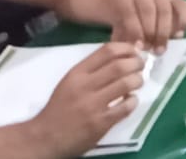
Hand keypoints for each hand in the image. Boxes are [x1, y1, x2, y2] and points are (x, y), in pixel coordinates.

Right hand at [27, 42, 146, 155]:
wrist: (45, 137)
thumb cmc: (60, 107)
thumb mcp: (70, 82)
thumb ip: (92, 70)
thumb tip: (122, 57)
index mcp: (77, 73)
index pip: (107, 51)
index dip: (127, 48)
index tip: (135, 51)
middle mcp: (85, 86)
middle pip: (120, 66)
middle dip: (137, 63)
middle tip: (141, 67)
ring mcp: (93, 105)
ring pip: (126, 84)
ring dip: (138, 81)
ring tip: (137, 83)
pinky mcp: (100, 123)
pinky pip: (126, 107)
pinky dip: (133, 101)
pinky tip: (131, 101)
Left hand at [108, 0, 185, 53]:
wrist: (132, 1)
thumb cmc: (124, 19)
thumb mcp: (117, 26)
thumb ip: (122, 38)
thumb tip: (130, 53)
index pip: (129, 12)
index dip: (135, 31)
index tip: (138, 48)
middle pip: (149, 9)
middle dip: (151, 32)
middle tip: (151, 50)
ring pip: (166, 8)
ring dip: (165, 30)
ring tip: (162, 48)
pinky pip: (183, 6)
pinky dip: (183, 21)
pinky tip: (178, 36)